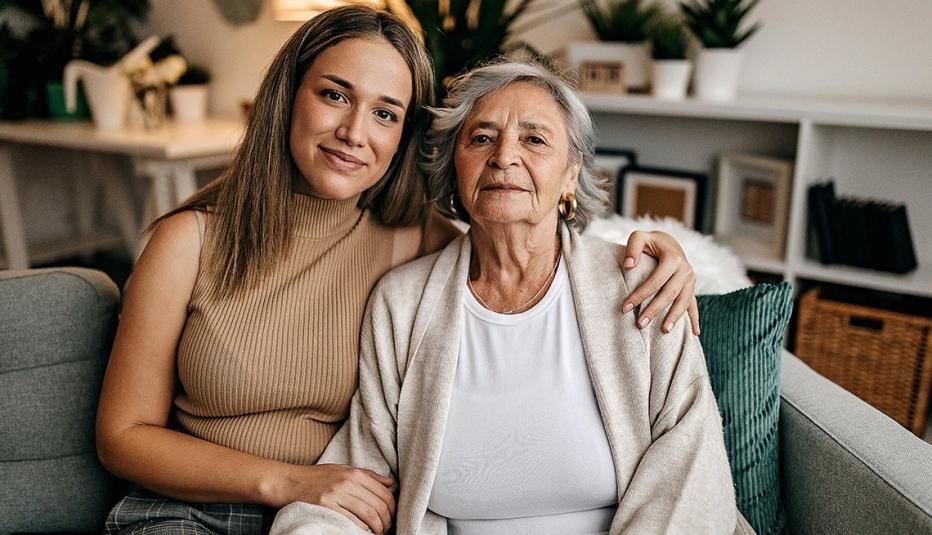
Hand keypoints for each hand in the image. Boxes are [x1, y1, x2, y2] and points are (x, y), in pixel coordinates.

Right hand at [278, 463, 394, 533]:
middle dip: (386, 520)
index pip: (384, 493)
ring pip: (368, 514)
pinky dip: (361, 529)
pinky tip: (364, 532)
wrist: (290, 481)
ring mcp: (336, 494)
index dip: (392, 508)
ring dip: (377, 527)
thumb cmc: (317, 476)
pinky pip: (351, 520)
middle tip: (386, 528)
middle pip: (378, 505)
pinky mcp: (326, 506)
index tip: (391, 517)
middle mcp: (348, 482)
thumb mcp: (343, 469)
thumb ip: (367, 475)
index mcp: (355, 473)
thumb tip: (389, 483)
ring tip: (377, 532)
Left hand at [622, 230, 699, 335]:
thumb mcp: (640, 237)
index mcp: (673, 258)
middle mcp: (685, 270)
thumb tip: (628, 266)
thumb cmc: (650, 241)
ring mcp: (690, 280)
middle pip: (669, 294)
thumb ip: (633, 248)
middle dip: (654, 310)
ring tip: (664, 331)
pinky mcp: (691, 287)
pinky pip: (694, 305)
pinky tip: (695, 333)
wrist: (668, 242)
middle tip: (639, 324)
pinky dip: (695, 319)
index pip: (655, 281)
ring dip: (674, 317)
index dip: (640, 295)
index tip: (625, 307)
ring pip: (683, 302)